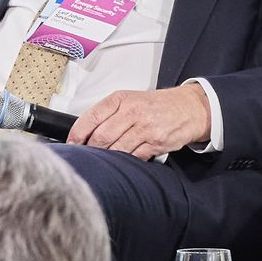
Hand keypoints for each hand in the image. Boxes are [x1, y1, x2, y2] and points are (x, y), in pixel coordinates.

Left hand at [68, 83, 210, 159]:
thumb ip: (108, 114)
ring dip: (107, 158)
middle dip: (91, 149)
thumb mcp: (130, 99)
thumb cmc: (156, 105)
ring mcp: (145, 128)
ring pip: (115, 149)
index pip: (92, 116)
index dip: (78, 133)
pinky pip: (133, 157)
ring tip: (104, 159)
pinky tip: (124, 159)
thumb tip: (84, 132)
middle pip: (101, 136)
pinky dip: (126, 161)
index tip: (72, 143)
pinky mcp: (155, 143)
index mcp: (122, 99)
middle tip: (87, 154)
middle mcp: (133, 111)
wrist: (189, 108)